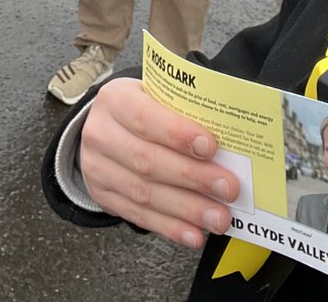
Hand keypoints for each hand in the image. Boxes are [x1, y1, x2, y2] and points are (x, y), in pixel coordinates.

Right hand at [80, 78, 237, 247]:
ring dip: (187, 209)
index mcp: (115, 99)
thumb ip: (182, 110)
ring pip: (144, 193)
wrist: (103, 126)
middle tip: (227, 188)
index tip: (210, 147)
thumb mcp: (155, 94)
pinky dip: (170, 227)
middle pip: (147, 160)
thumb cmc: (142, 106)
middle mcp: (101, 134)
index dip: (178, 134)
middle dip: (193, 177)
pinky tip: (194, 233)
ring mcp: (97, 168)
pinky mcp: (103, 197)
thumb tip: (229, 137)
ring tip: (218, 217)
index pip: (145, 117)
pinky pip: (138, 216)